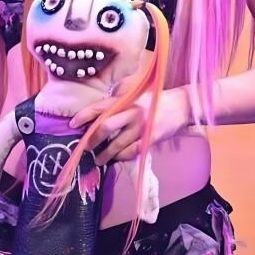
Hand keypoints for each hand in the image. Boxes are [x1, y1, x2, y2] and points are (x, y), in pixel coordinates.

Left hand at [69, 87, 190, 164]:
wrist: (181, 107)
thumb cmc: (155, 100)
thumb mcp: (135, 94)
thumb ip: (118, 100)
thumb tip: (98, 113)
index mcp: (125, 99)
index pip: (99, 107)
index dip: (84, 116)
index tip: (72, 124)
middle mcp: (131, 112)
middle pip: (105, 126)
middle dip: (92, 139)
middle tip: (86, 148)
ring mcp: (141, 127)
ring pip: (117, 144)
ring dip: (105, 154)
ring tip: (99, 160)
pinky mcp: (150, 139)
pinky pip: (131, 152)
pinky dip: (122, 157)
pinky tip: (117, 159)